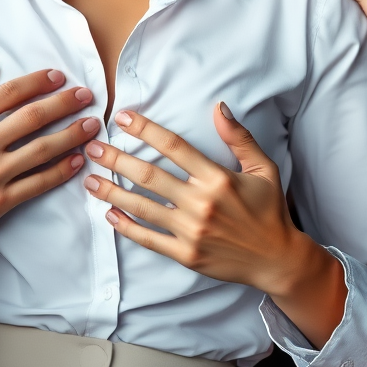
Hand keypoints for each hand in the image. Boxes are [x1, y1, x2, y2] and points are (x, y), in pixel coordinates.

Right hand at [0, 61, 96, 249]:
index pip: (10, 93)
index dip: (38, 82)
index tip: (58, 77)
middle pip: (33, 117)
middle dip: (64, 103)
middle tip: (85, 95)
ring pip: (42, 149)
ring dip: (72, 134)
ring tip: (92, 124)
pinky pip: (38, 183)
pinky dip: (61, 171)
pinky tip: (78, 160)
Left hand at [83, 104, 345, 347]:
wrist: (277, 259)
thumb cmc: (269, 211)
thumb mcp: (263, 168)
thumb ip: (239, 137)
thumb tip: (219, 107)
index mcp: (218, 178)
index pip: (174, 147)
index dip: (146, 130)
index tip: (123, 118)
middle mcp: (201, 203)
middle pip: (149, 176)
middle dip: (116, 159)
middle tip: (93, 147)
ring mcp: (191, 231)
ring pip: (142, 207)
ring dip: (112, 191)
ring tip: (89, 179)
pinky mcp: (186, 254)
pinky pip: (149, 239)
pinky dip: (127, 226)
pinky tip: (110, 213)